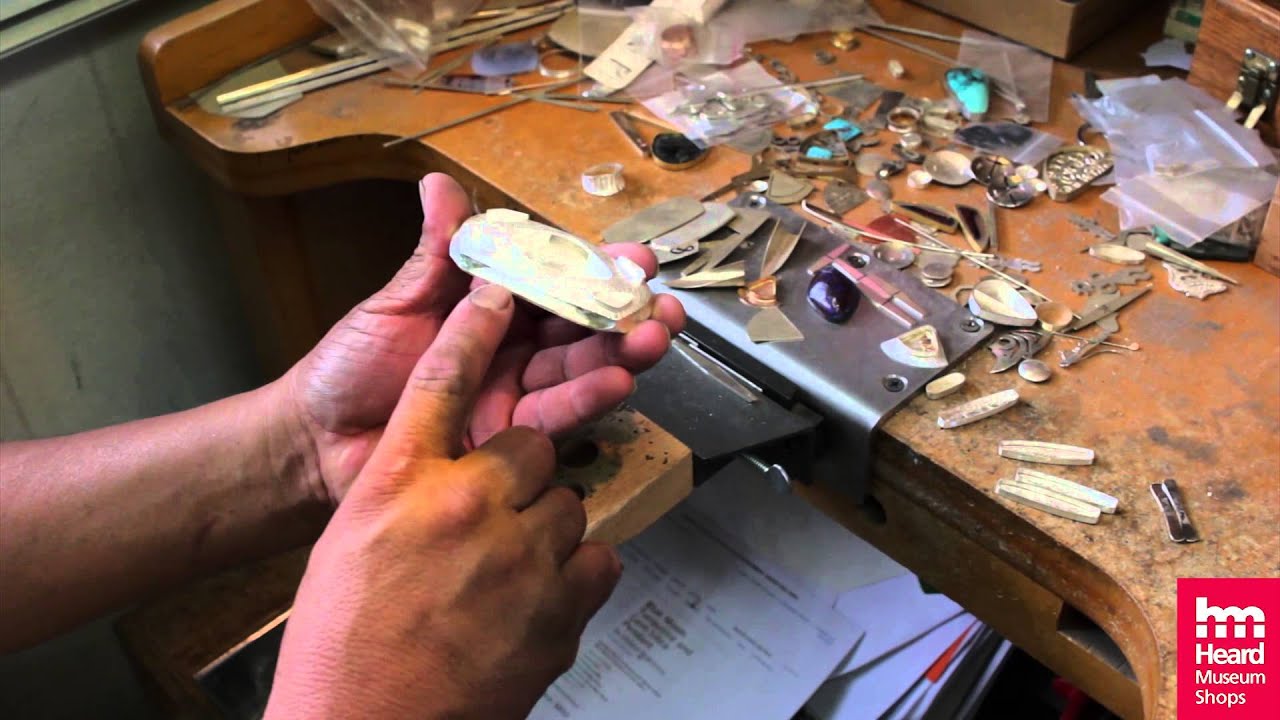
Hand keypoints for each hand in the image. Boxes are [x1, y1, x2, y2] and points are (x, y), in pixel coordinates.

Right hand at [266, 283, 620, 719]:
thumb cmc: (341, 645)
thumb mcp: (353, 540)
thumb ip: (406, 489)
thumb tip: (446, 472)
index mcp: (398, 480)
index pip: (444, 376)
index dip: (478, 323)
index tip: (502, 288)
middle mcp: (462, 506)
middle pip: (531, 440)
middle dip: (526, 471)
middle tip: (499, 513)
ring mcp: (517, 556)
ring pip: (570, 502)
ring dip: (549, 529)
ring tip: (510, 572)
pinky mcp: (559, 608)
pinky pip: (598, 559)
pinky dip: (577, 574)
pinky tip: (539, 598)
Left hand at [283, 173, 683, 503]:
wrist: (315, 440)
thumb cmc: (350, 365)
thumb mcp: (398, 302)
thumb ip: (435, 254)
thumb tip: (439, 184)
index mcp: (491, 308)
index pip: (556, 281)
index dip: (598, 270)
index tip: (637, 257)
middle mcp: (513, 349)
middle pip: (582, 328)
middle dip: (627, 316)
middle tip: (663, 309)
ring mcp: (514, 394)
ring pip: (579, 371)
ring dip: (620, 356)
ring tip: (651, 341)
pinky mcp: (508, 440)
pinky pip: (555, 417)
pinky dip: (588, 399)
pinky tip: (618, 382)